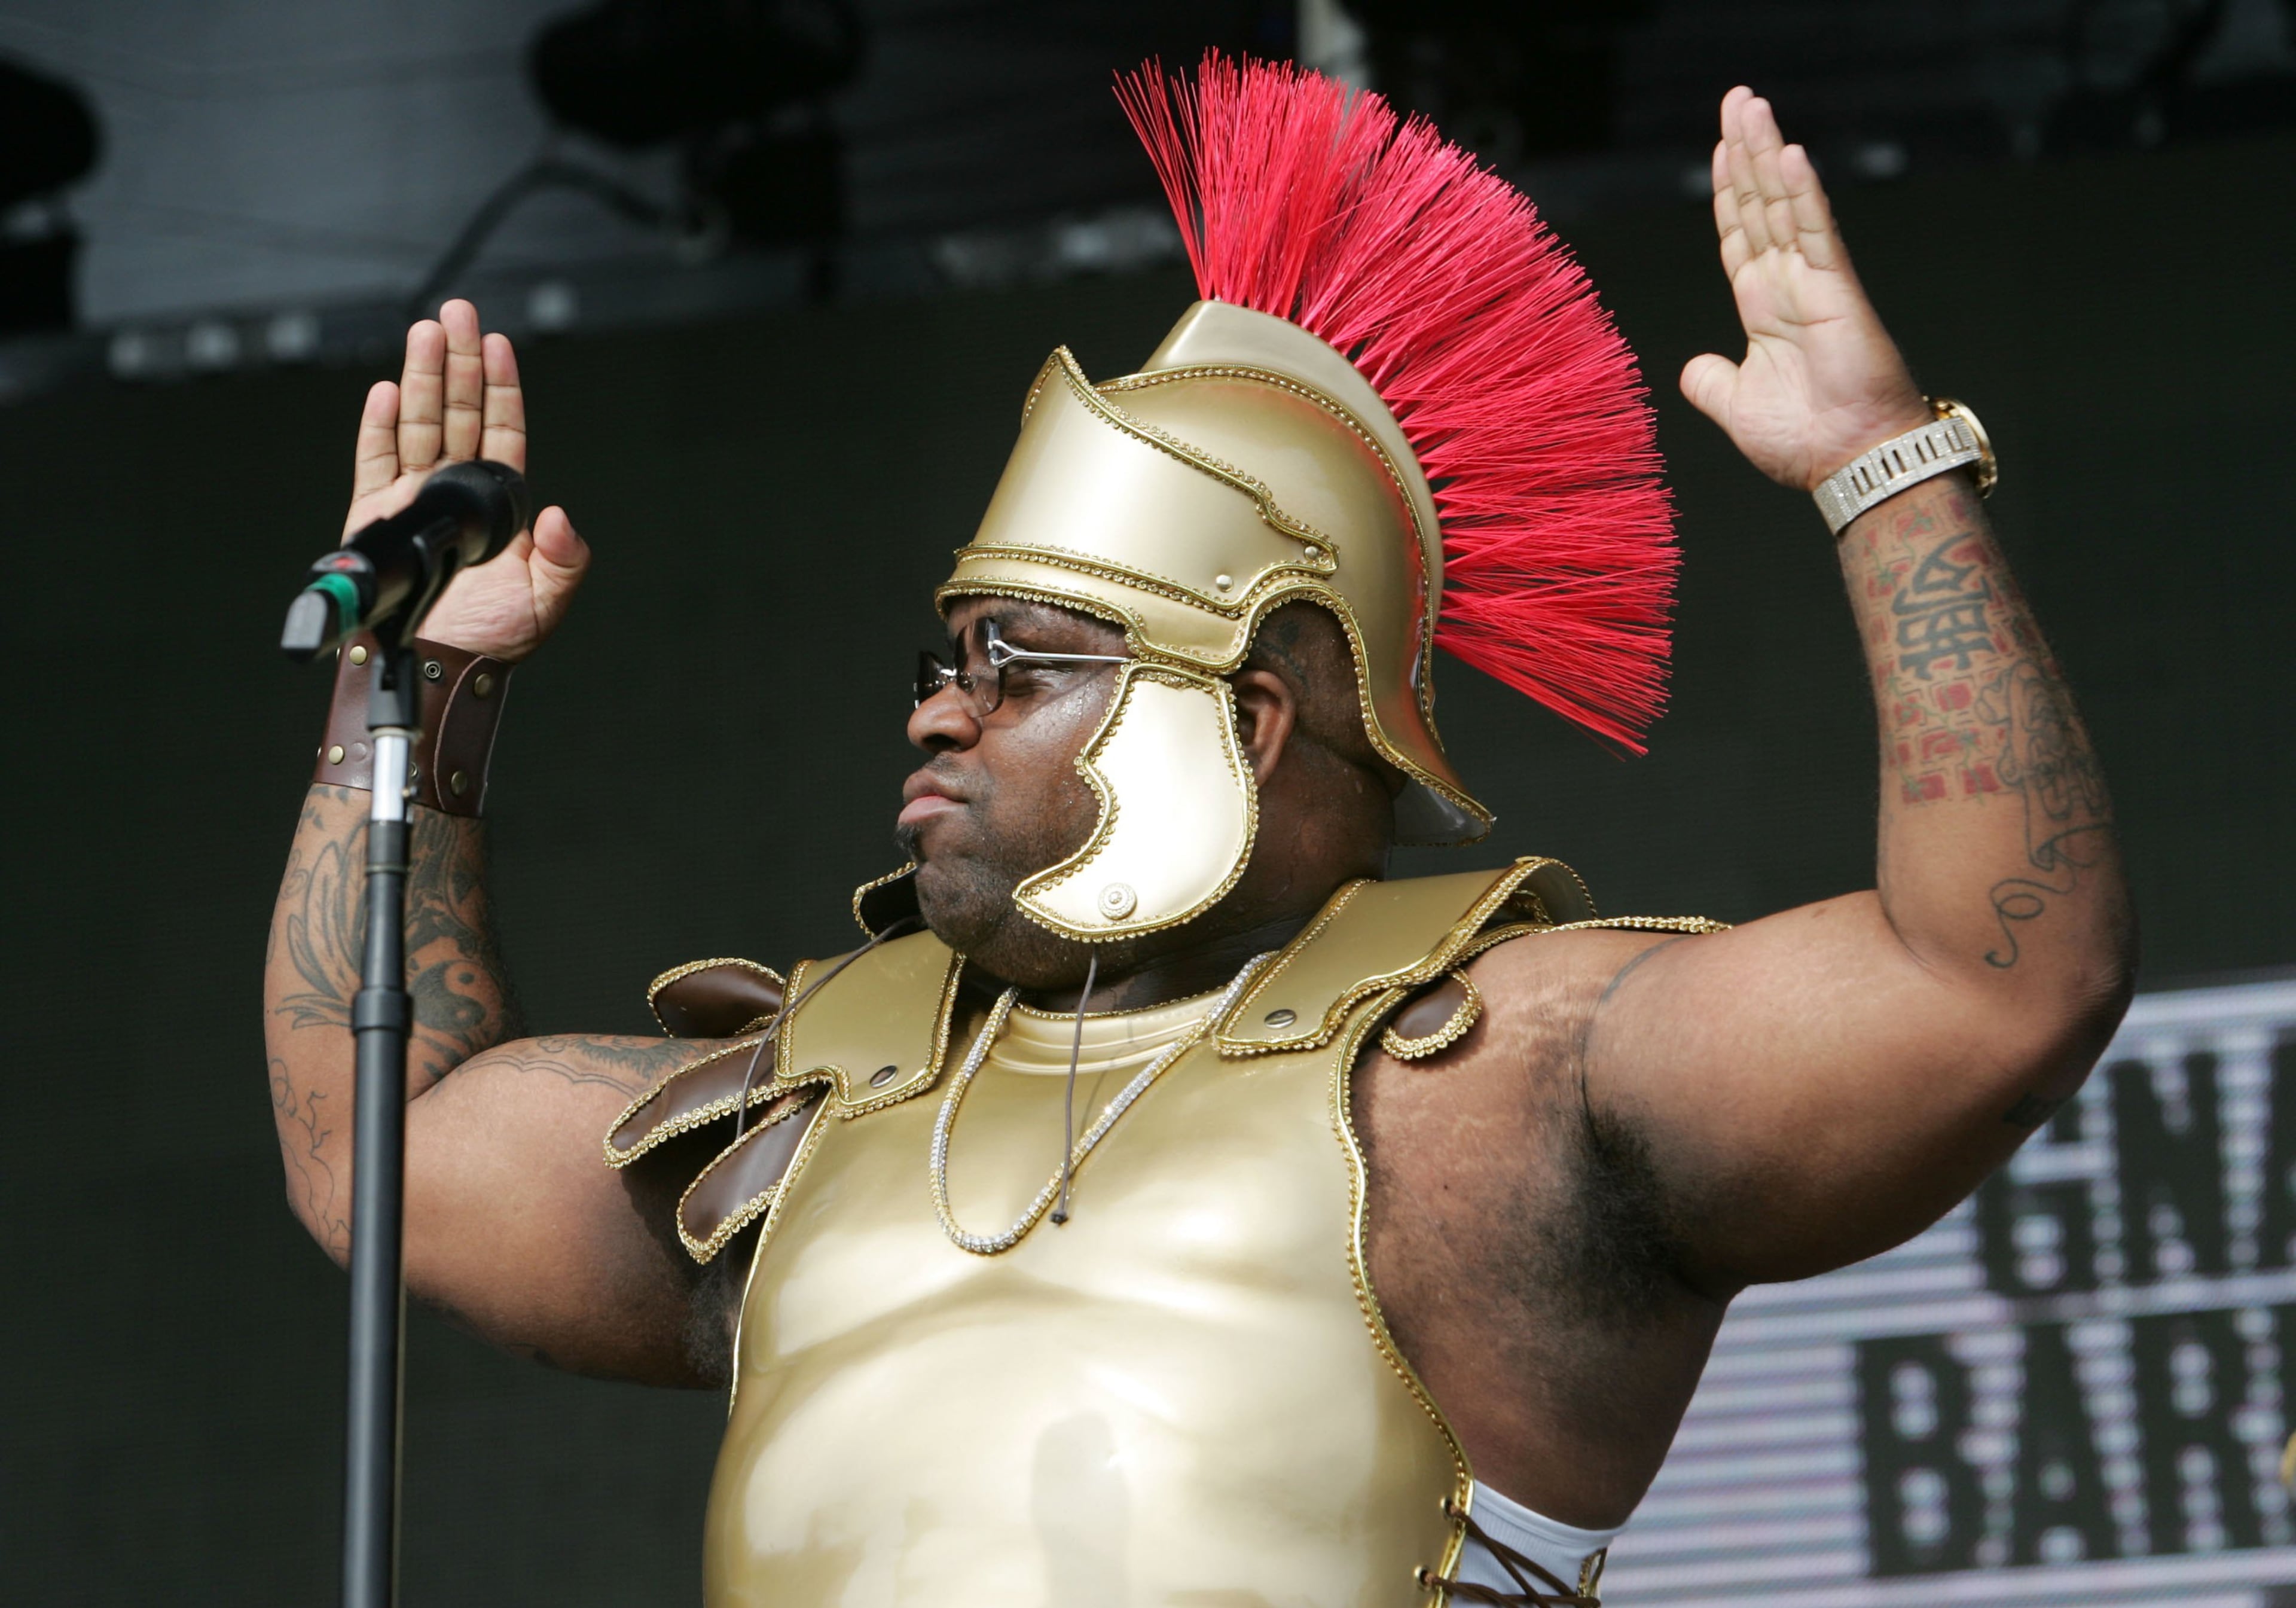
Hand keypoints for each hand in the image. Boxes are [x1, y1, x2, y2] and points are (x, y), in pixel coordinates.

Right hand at [344, 299, 589, 661]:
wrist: (438, 671)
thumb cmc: (491, 640)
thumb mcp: (546, 600)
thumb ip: (563, 558)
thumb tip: (558, 517)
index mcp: (496, 505)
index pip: (499, 431)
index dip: (500, 387)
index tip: (499, 344)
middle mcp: (452, 493)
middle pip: (455, 413)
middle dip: (458, 361)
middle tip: (459, 312)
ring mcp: (412, 500)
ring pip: (417, 424)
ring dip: (421, 377)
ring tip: (427, 332)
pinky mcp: (374, 516)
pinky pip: (374, 460)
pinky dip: (379, 426)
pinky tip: (387, 391)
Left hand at [1680, 88, 1929, 491]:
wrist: (1848, 463)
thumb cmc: (1805, 441)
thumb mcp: (1736, 407)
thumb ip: (1711, 382)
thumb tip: (1692, 368)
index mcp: (1763, 307)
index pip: (1739, 235)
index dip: (1728, 191)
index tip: (1720, 149)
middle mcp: (1788, 285)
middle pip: (1761, 203)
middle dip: (1747, 151)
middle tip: (1737, 99)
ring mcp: (1814, 283)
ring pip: (1784, 205)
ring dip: (1768, 153)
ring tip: (1752, 106)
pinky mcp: (1838, 292)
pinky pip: (1815, 233)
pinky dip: (1802, 195)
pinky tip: (1789, 156)